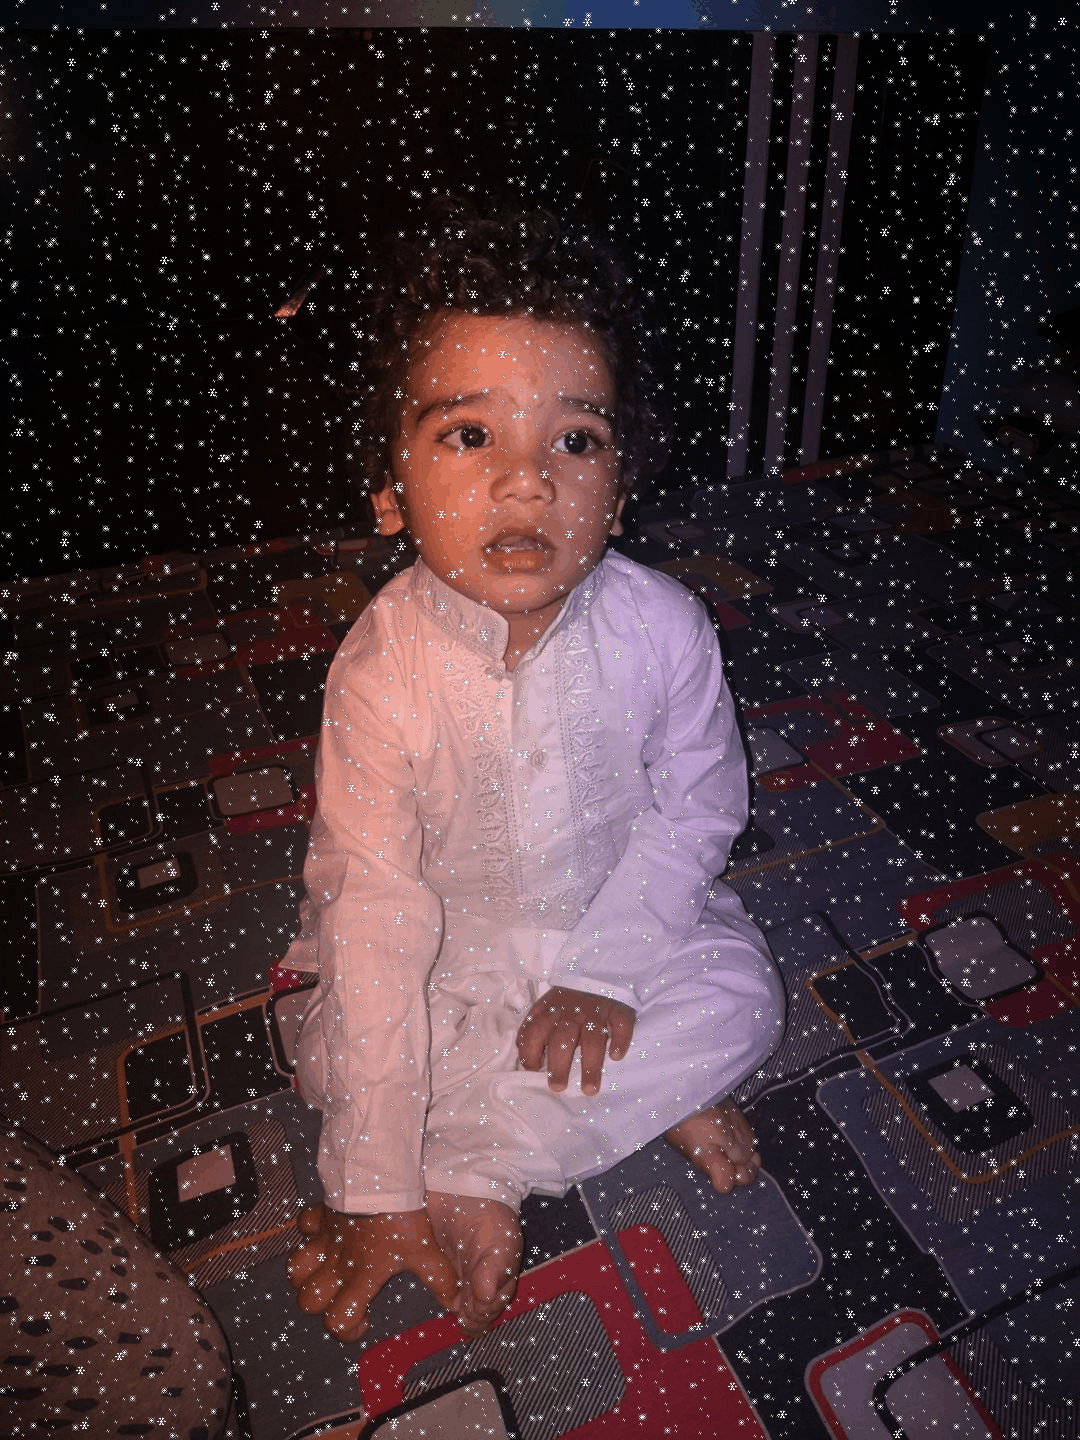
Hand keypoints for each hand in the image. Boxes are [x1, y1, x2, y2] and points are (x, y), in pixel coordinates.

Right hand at [287, 1204, 459, 1341]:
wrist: (381, 1178)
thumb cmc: (401, 1217)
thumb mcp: (426, 1252)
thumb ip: (441, 1280)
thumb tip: (455, 1303)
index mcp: (361, 1277)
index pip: (338, 1321)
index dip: (346, 1330)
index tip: (363, 1320)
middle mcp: (337, 1263)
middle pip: (308, 1301)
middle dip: (320, 1307)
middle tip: (342, 1298)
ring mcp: (325, 1239)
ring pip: (296, 1270)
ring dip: (306, 1276)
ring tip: (325, 1273)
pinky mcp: (323, 1215)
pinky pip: (303, 1226)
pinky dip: (310, 1232)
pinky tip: (324, 1233)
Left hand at [516, 985, 635, 1095]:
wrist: (598, 973)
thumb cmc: (567, 1003)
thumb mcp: (545, 1010)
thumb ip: (534, 1033)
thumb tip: (529, 1065)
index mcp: (549, 1012)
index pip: (533, 1032)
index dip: (529, 1053)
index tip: (535, 1070)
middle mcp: (571, 1012)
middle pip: (562, 1039)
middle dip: (558, 1065)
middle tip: (558, 1087)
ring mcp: (596, 1012)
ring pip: (592, 1038)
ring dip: (590, 1065)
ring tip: (589, 1088)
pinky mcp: (619, 1010)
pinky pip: (620, 1025)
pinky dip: (619, 1040)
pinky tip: (616, 1056)